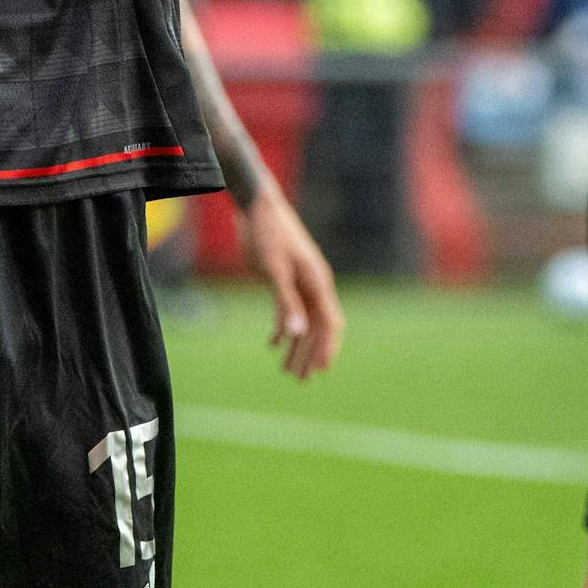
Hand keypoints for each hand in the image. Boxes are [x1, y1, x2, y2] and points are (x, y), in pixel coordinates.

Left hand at [240, 180, 343, 379]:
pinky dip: (282, 328)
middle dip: (310, 354)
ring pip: (303, 321)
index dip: (327, 348)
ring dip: (296, 346)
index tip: (320, 371)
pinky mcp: (285, 278)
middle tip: (299, 380)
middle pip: (317, 327)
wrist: (257, 207)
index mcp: (317, 282)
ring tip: (286, 371)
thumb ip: (286, 302)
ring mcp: (300, 281)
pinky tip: (272, 345)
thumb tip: (297, 334)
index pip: (329, 323)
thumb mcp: (275, 270)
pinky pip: (289, 310)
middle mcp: (313, 284)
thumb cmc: (269, 235)